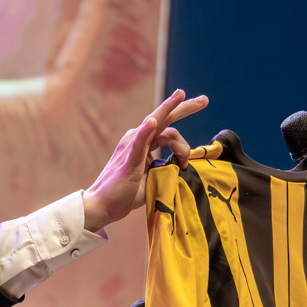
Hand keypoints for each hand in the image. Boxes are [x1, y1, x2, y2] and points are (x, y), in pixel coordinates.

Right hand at [81, 89, 208, 231]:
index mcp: (143, 143)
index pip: (167, 129)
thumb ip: (165, 167)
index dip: (184, 140)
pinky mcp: (128, 160)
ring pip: (155, 124)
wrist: (102, 206)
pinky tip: (152, 122)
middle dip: (185, 106)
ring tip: (182, 101)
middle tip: (204, 99)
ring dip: (170, 114)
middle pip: (164, 118)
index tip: (186, 160)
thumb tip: (179, 164)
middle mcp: (136, 138)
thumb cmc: (125, 194)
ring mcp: (131, 147)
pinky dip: (146, 131)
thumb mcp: (152, 178)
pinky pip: (138, 143)